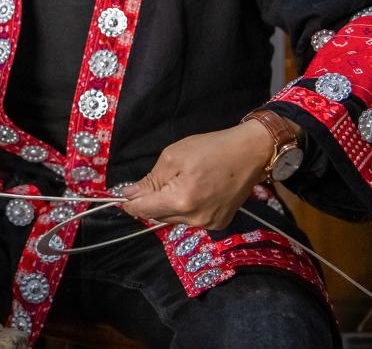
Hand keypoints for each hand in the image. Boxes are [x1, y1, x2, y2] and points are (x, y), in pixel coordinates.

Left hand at [120, 122, 274, 228]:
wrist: (250, 153)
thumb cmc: (210, 149)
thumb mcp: (173, 157)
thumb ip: (150, 180)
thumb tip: (130, 194)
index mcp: (181, 200)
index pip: (144, 210)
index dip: (129, 204)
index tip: (122, 197)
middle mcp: (194, 218)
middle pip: (158, 216)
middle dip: (149, 203)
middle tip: (150, 184)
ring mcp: (208, 224)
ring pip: (174, 218)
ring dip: (166, 206)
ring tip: (175, 184)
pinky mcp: (219, 223)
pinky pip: (191, 219)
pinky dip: (184, 208)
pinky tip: (191, 191)